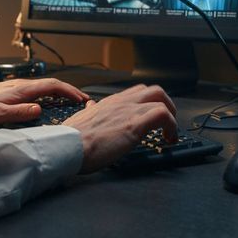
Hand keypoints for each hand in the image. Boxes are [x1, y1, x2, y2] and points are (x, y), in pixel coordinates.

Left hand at [0, 77, 89, 126]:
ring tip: (71, 101)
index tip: (80, 98)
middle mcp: (22, 86)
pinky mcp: (14, 91)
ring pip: (46, 87)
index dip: (68, 91)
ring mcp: (19, 87)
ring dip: (61, 92)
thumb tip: (38, 110)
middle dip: (70, 90)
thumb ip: (19, 112)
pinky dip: (50, 94)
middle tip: (82, 99)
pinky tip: (50, 102)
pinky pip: (38, 91)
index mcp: (22, 89)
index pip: (52, 85)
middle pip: (52, 84)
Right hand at [61, 84, 177, 173]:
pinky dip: (172, 126)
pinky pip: (162, 115)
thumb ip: (90, 111)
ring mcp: (128, 111)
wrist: (66, 146)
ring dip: (171, 116)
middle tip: (167, 122)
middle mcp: (121, 102)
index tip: (151, 117)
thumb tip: (92, 107)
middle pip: (154, 90)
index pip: (136, 92)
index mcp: (110, 103)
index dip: (149, 103)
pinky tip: (169, 139)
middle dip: (166, 104)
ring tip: (170, 133)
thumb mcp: (80, 119)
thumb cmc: (71, 139)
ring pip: (161, 98)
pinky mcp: (134, 124)